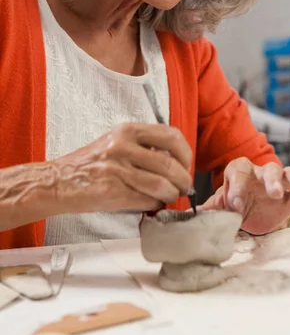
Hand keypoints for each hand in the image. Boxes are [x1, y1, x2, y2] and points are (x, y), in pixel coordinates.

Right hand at [51, 123, 192, 214]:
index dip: (185, 153)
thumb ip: (144, 145)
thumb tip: (175, 160)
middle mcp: (123, 147)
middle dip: (183, 179)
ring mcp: (117, 169)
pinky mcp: (113, 192)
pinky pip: (146, 200)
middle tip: (184, 186)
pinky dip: (155, 203)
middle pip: (169, 164)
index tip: (186, 164)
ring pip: (161, 184)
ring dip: (172, 194)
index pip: (171, 137)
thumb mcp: (117, 142)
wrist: (59, 181)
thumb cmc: (91, 163)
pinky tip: (153, 202)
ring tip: (171, 196)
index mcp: (128, 131)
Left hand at [201, 158, 289, 234]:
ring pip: (286, 174)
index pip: (238, 172)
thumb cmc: (234, 204)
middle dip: (270, 180)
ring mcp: (276, 183)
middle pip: (267, 169)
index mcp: (239, 173)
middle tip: (272, 193)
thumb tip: (189, 212)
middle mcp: (259, 174)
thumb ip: (210, 207)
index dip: (237, 186)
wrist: (248, 215)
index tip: (235, 205)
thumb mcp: (220, 206)